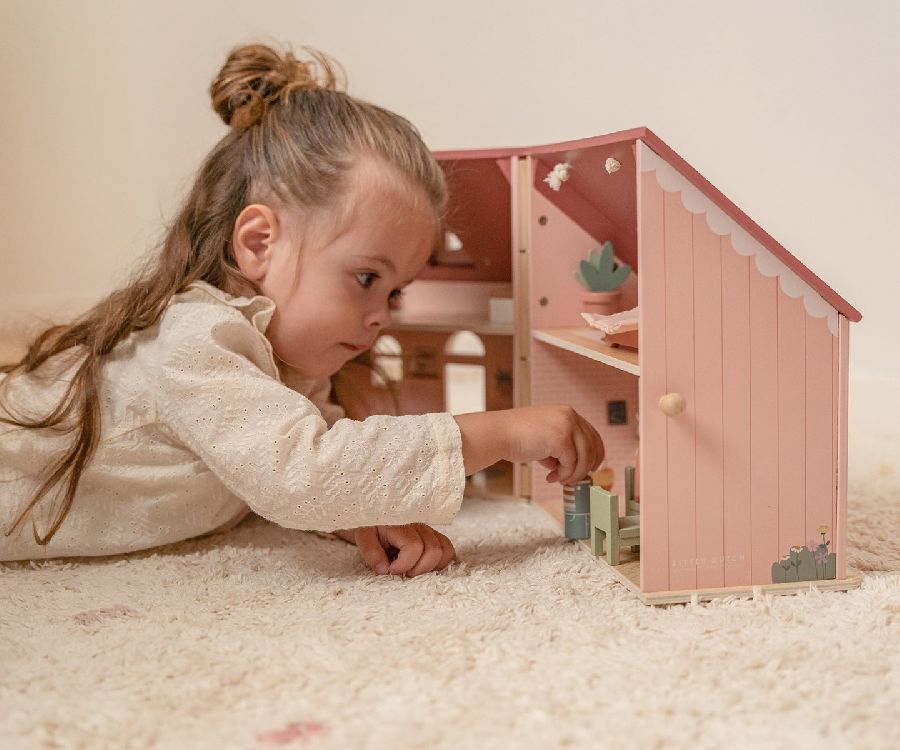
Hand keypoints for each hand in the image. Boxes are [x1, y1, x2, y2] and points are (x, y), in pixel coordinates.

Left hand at [334, 524, 455, 576]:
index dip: (404, 565)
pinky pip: (449, 550)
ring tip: (413, 570)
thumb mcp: (362, 538)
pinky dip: (439, 563)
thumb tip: (385, 569)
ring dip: (430, 567)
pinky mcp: (435, 536)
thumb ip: (371, 552)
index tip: (390, 570)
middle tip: (403, 573)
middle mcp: (419, 525)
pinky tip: (423, 566)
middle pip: (433, 551)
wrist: (372, 518)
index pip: (414, 547)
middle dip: (418, 569)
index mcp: (400, 523)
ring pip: (445, 551)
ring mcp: (430, 530)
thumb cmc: (368, 528)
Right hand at [465, 404, 604, 484]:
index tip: (592, 468)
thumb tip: (573, 468)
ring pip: (584, 457)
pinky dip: (563, 474)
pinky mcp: (560, 439)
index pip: (592, 434)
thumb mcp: (544, 437)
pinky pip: (571, 463)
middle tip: (573, 479)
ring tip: (559, 480)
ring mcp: (566, 426)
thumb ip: (561, 448)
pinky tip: (550, 477)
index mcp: (566, 412)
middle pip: (592, 446)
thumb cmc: (516, 436)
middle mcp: (569, 416)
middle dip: (585, 467)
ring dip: (573, 473)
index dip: (595, 453)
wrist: (498, 434)